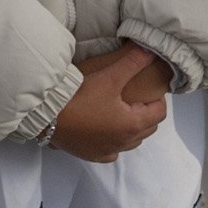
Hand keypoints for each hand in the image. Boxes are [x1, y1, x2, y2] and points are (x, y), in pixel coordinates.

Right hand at [49, 45, 167, 162]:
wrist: (48, 115)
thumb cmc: (80, 97)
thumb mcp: (109, 77)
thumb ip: (132, 63)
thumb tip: (151, 51)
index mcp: (133, 124)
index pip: (159, 113)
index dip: (157, 99)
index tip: (148, 89)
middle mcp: (124, 142)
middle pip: (148, 129)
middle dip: (146, 113)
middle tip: (134, 97)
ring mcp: (109, 151)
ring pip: (131, 141)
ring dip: (131, 128)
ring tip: (119, 111)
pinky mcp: (93, 155)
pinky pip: (112, 151)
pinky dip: (113, 141)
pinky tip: (103, 130)